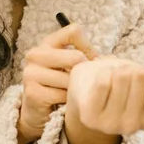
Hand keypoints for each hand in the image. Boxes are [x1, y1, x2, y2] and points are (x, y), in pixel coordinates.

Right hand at [16, 23, 96, 143]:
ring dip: (76, 89)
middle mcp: (35, 54)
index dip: (87, 46)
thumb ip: (87, 59)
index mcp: (47, 43)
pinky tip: (66, 102)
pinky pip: (62, 95)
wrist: (37, 111)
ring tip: (74, 94)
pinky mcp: (32, 92)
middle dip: (84, 72)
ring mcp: (31, 73)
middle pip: (75, 57)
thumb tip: (112, 60)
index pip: (74, 31)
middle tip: (83, 83)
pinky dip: (69, 101)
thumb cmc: (58, 85)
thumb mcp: (70, 67)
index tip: (88, 60)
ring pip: (70, 79)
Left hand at [65, 57, 143, 136]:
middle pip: (141, 76)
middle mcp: (132, 128)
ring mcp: (110, 125)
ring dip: (116, 71)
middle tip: (124, 79)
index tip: (143, 81)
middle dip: (132, 70)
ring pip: (121, 78)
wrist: (91, 87)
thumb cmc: (126, 86)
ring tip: (112, 80)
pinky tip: (100, 82)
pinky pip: (103, 82)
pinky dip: (102, 74)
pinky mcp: (90, 117)